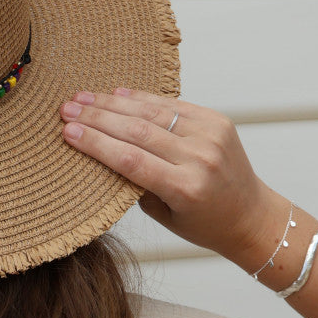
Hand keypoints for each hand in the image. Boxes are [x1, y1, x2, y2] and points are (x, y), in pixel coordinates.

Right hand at [59, 87, 272, 260]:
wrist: (251, 215)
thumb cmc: (205, 223)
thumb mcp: (164, 216)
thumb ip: (136, 184)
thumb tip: (100, 151)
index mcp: (185, 188)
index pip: (130, 159)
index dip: (96, 143)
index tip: (68, 132)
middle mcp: (200, 158)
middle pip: (137, 131)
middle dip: (97, 118)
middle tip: (66, 109)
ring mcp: (211, 136)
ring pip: (152, 113)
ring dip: (112, 103)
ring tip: (82, 98)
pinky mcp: (216, 120)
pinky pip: (172, 105)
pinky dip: (142, 99)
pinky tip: (117, 94)